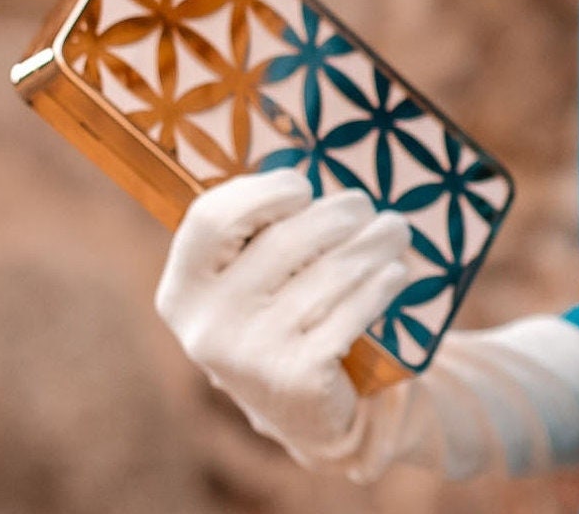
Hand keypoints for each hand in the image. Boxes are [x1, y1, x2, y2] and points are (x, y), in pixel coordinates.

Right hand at [155, 170, 416, 469]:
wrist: (303, 414)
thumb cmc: (279, 316)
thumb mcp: (248, 280)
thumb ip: (259, 231)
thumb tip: (313, 163)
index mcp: (182, 290)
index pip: (211, 218)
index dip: (263, 192)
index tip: (302, 187)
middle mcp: (207, 324)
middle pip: (287, 238)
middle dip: (339, 213)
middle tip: (366, 207)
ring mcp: (249, 356)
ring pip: (330, 271)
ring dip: (374, 242)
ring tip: (395, 230)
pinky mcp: (296, 379)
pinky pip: (352, 310)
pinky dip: (381, 285)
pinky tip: (395, 273)